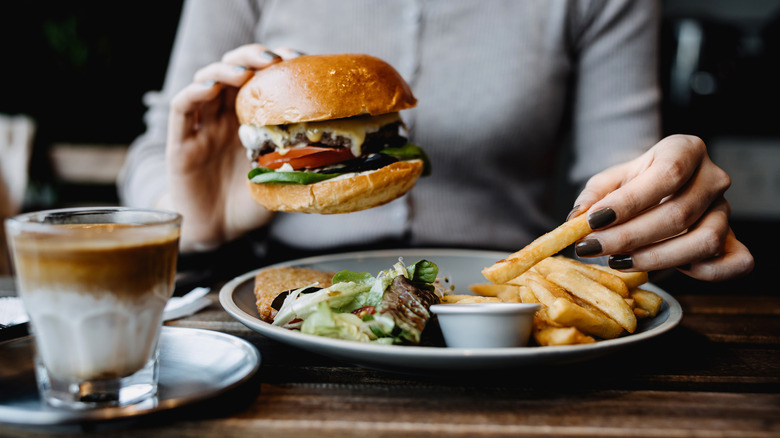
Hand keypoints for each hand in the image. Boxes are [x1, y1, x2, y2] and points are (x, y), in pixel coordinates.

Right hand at [163, 45, 302, 249]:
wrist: (219, 233)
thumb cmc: (250, 204)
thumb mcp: (282, 179)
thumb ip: (300, 163)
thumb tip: (342, 154)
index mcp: (251, 121)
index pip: (260, 79)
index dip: (276, 64)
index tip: (297, 58)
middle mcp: (225, 117)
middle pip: (233, 71)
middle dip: (252, 57)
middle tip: (272, 58)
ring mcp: (202, 127)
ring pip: (206, 81)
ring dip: (225, 70)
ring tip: (244, 71)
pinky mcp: (180, 142)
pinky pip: (182, 108)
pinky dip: (194, 92)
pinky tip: (210, 88)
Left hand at [570, 134, 753, 281]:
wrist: (662, 194)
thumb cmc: (635, 185)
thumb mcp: (610, 181)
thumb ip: (595, 195)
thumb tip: (577, 218)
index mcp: (686, 150)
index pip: (667, 175)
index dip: (629, 202)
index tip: (593, 221)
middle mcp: (713, 178)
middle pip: (679, 214)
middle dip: (629, 237)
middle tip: (592, 248)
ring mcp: (727, 211)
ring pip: (704, 241)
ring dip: (655, 258)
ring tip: (616, 260)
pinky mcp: (734, 241)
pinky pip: (733, 263)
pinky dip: (701, 274)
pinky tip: (661, 269)